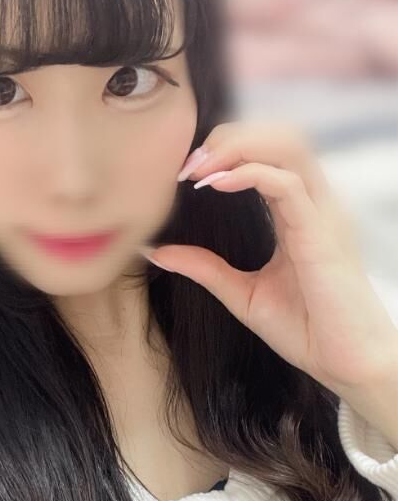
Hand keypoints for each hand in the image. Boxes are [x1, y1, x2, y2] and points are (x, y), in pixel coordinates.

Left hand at [142, 120, 397, 396]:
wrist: (346, 364)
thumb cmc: (306, 330)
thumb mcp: (241, 293)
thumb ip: (203, 268)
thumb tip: (155, 252)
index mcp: (299, 213)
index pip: (268, 154)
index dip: (224, 152)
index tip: (185, 174)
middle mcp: (315, 203)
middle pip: (279, 136)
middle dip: (228, 138)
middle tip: (187, 166)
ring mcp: (323, 214)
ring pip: (287, 145)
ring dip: (237, 147)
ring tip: (199, 170)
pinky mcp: (322, 234)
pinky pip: (288, 184)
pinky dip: (250, 174)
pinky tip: (217, 185)